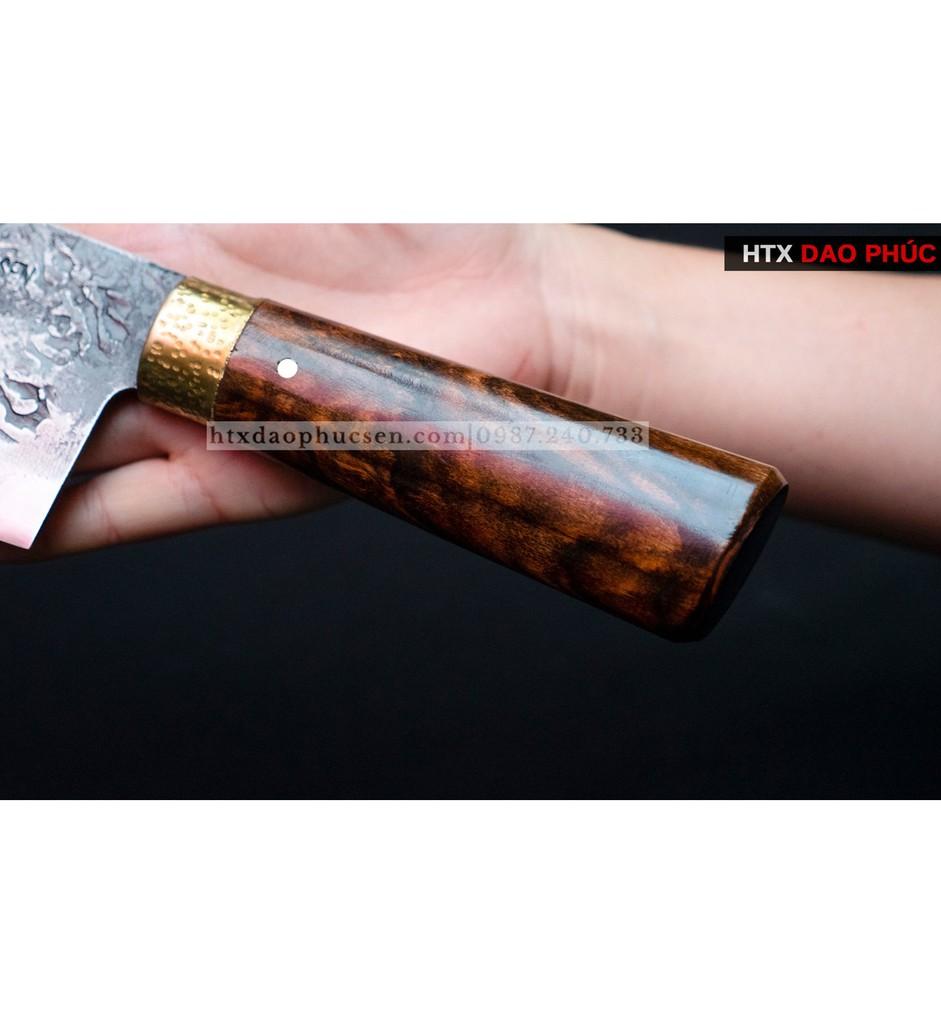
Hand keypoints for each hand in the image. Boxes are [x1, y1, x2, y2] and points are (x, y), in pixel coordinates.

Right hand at [4, 224, 602, 558]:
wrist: (502, 302)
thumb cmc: (404, 220)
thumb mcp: (269, 175)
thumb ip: (175, 193)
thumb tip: (96, 205)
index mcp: (163, 260)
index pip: (47, 290)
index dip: (13, 306)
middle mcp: (168, 346)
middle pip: (45, 375)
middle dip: (9, 391)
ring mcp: (199, 416)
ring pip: (75, 449)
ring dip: (16, 466)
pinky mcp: (241, 476)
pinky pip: (143, 505)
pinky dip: (74, 516)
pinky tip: (12, 524)